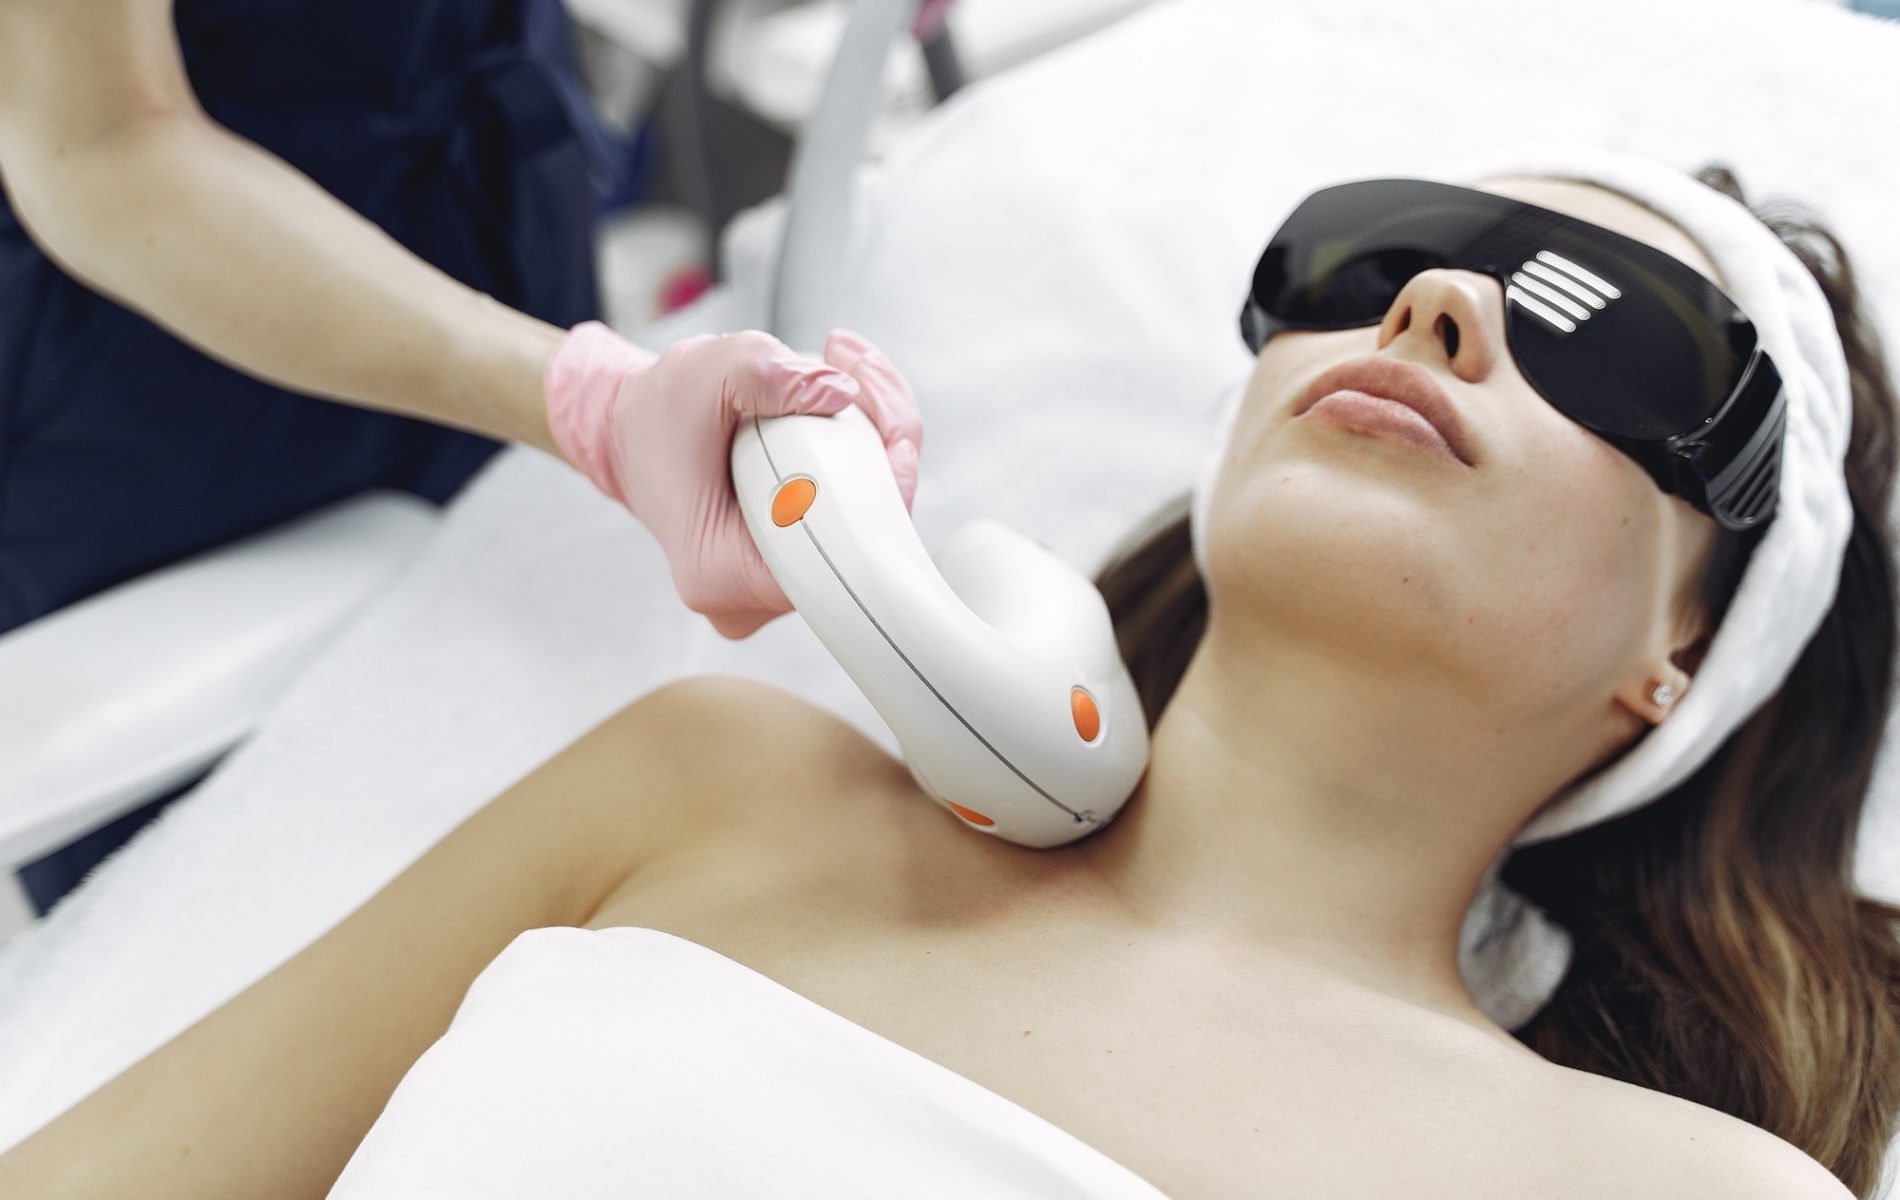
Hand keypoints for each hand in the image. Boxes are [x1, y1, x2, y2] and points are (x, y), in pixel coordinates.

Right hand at [544, 322, 923, 638]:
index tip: (895, 436)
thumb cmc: (659, 412)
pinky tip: (851, 409)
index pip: (842, 558)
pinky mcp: (789, 570)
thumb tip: (840, 393)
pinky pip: (849, 526)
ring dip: (875, 454)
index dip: (884, 497)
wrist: (630, 432)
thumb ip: (766, 374)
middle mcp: (750, 601)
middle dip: (883, 452)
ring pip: (862, 531)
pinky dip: (860, 470)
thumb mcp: (704, 371)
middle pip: (862, 542)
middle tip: (860, 375)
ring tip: (850, 376)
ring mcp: (772, 593)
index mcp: (722, 573)